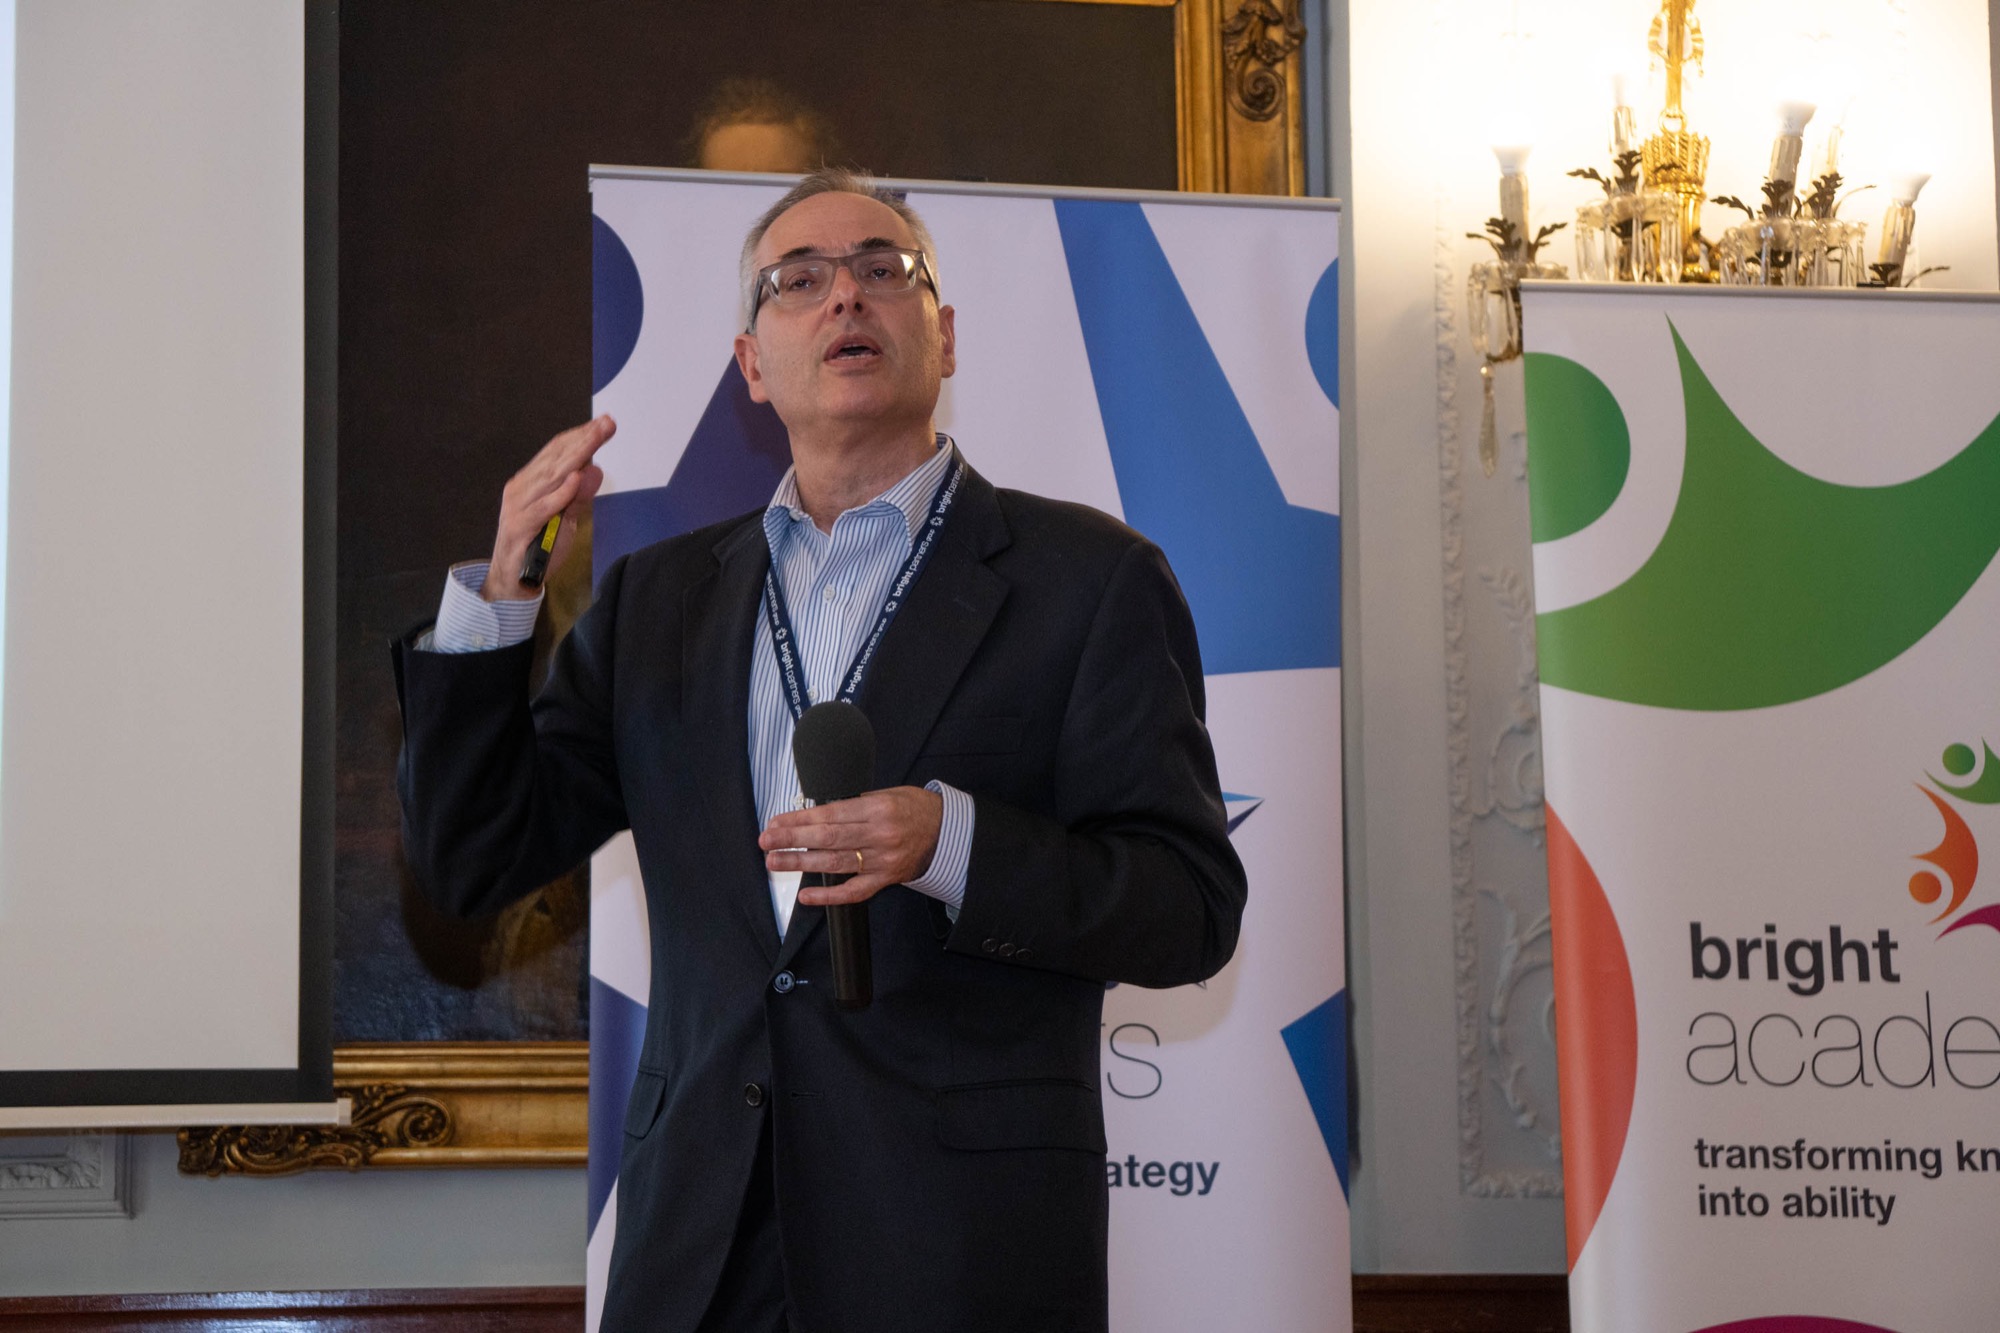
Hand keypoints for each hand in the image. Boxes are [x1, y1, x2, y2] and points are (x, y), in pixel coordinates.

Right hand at [480, 415, 614, 601]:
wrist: (512, 579)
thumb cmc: (539, 547)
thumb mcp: (565, 520)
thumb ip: (578, 496)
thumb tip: (595, 469)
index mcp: (532, 481)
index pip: (557, 452)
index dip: (581, 436)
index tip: (605, 423)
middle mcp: (522, 487)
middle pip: (556, 458)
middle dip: (584, 439)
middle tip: (607, 423)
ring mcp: (518, 505)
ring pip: (551, 476)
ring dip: (576, 456)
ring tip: (596, 439)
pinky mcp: (519, 526)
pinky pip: (543, 507)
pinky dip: (560, 493)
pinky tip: (576, 479)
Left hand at [759, 786, 943, 906]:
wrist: (948, 832)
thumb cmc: (915, 809)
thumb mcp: (888, 794)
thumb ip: (855, 804)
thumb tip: (816, 814)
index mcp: (878, 808)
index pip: (830, 815)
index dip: (800, 820)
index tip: (777, 822)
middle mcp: (879, 835)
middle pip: (828, 838)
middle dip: (793, 840)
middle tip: (767, 841)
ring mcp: (882, 860)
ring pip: (835, 863)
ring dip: (801, 863)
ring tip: (776, 862)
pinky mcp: (886, 880)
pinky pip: (854, 892)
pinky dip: (829, 896)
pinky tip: (806, 895)